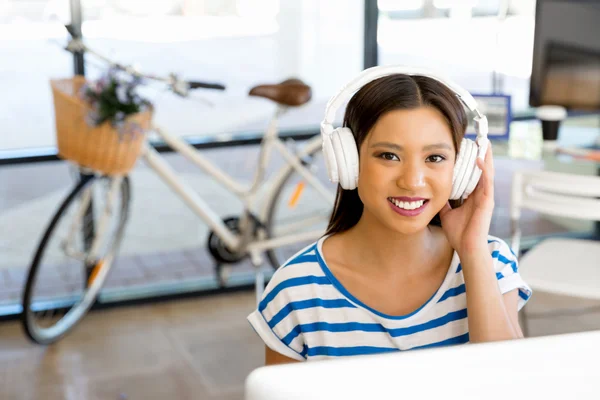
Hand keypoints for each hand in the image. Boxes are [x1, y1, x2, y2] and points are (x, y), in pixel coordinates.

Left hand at [440, 141, 494, 255]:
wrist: (466, 248)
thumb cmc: (459, 233)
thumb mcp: (446, 212)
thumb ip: (444, 201)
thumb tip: (432, 192)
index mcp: (472, 195)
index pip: (473, 173)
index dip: (471, 159)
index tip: (466, 145)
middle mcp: (481, 194)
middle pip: (482, 169)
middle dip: (480, 153)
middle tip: (478, 136)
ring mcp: (485, 197)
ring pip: (487, 172)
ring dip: (486, 156)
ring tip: (483, 140)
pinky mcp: (487, 201)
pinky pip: (487, 182)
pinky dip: (484, 169)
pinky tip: (480, 158)